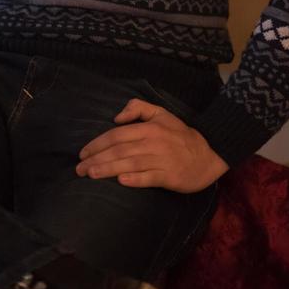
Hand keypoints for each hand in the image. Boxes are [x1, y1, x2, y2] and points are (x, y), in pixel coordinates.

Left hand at [75, 97, 228, 192]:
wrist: (209, 153)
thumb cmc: (180, 134)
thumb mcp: (161, 113)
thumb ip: (138, 108)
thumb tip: (116, 117)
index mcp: (148, 127)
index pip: (117, 134)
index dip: (97, 143)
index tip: (82, 153)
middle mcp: (152, 142)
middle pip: (119, 150)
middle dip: (96, 158)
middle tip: (79, 168)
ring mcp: (161, 160)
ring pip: (129, 163)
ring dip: (108, 169)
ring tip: (91, 174)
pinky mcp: (169, 176)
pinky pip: (149, 177)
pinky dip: (134, 179)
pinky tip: (120, 181)